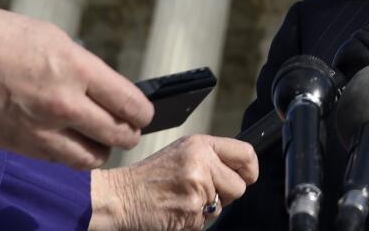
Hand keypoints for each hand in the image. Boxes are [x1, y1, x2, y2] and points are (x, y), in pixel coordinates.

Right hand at [0, 0, 153, 167]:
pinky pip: (56, 160)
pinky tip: (70, 143)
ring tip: (101, 142)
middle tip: (129, 131)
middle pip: (116, 134)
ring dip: (100, 151)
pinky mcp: (15, 144)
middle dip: (128, 134)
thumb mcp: (56, 41)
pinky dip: (69, 155)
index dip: (143, 113)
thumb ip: (85, 70)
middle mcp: (62, 103)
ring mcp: (37, 128)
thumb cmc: (1, 36)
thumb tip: (107, 92)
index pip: (129, 103)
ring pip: (89, 157)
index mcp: (77, 69)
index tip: (145, 115)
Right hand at [89, 135, 258, 230]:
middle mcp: (201, 163)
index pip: (246, 153)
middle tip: (200, 193)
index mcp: (201, 145)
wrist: (119, 197)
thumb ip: (211, 158)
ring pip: (221, 208)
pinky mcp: (191, 212)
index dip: (250, 170)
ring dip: (206, 210)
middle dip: (225, 195)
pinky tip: (174, 211)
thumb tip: (242, 169)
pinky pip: (204, 223)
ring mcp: (197, 188)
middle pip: (239, 187)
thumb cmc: (149, 178)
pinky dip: (192, 222)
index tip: (246, 177)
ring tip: (182, 200)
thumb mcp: (182, 153)